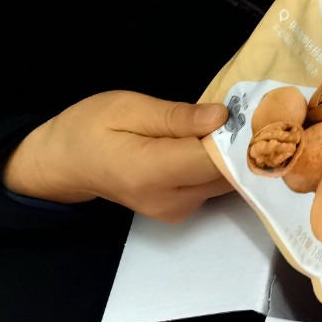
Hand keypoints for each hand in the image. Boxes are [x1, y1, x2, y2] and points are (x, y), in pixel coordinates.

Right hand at [3, 90, 233, 222]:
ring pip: (225, 182)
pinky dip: (220, 165)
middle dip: (241, 145)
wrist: (65, 165)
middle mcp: (169, 200)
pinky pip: (213, 187)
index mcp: (150, 172)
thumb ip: (176, 117)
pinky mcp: (181, 212)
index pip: (213, 159)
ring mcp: (177, 211)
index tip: (257, 112)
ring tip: (236, 124)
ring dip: (234, 155)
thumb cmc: (89, 129)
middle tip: (253, 113)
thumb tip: (221, 118)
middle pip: (226, 174)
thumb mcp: (127, 109)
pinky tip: (216, 143)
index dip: (239, 137)